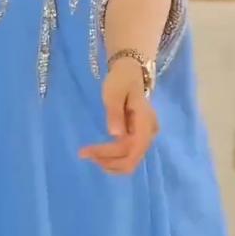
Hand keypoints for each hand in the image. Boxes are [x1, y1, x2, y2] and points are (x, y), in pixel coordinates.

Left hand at [78, 60, 159, 174]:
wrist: (130, 72)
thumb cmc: (121, 80)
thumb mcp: (114, 92)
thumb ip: (115, 113)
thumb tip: (116, 135)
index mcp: (145, 121)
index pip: (131, 147)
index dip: (110, 154)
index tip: (86, 152)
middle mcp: (149, 133)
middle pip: (132, 158)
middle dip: (109, 162)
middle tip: (85, 155)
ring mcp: (145, 136)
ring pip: (131, 160)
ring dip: (111, 163)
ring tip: (90, 155)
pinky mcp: (138, 137)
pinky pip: (129, 155)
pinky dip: (114, 159)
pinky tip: (100, 155)